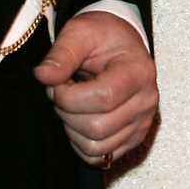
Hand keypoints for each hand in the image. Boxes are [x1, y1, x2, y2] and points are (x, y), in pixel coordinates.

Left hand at [34, 10, 157, 167]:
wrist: (121, 43)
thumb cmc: (103, 35)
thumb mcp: (80, 32)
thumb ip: (62, 54)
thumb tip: (43, 76)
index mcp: (138, 72)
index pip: (103, 98)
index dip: (69, 96)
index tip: (57, 82)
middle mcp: (146, 101)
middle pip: (98, 127)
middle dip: (66, 112)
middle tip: (60, 91)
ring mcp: (141, 123)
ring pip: (96, 147)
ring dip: (71, 129)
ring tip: (70, 104)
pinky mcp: (133, 138)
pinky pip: (100, 156)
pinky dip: (80, 143)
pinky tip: (78, 118)